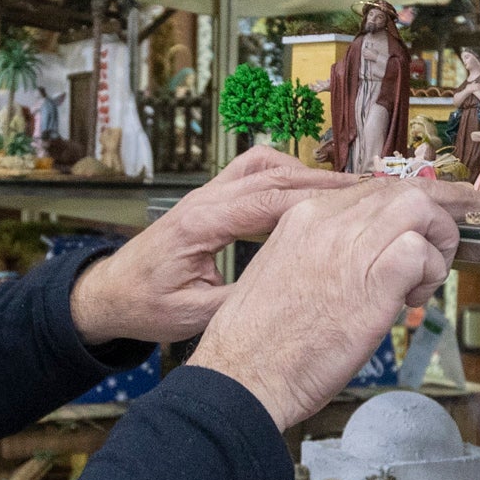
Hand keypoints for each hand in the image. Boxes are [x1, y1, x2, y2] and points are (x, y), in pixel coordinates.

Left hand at [66, 146, 361, 347]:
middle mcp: (206, 199)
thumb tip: (290, 290)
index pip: (268, 200)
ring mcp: (207, 194)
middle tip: (368, 190)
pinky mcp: (210, 199)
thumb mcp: (193, 314)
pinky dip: (285, 177)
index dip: (316, 199)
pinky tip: (309, 197)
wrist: (110, 292)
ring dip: (305, 173)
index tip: (356, 202)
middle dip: (323, 180)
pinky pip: (253, 174)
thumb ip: (239, 298)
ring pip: (265, 165)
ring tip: (347, 191)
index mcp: (202, 223)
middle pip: (273, 175)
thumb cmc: (144, 305)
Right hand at [192, 176, 479, 427]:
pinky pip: (420, 251)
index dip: (412, 202)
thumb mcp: (288, 276)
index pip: (373, 189)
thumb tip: (368, 260)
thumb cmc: (262, 343)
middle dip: (438, 214)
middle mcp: (326, 221)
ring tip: (423, 280)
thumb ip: (326, 257)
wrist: (243, 376)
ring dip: (437, 242)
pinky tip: (411, 299)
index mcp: (303, 217)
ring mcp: (348, 246)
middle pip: (402, 189)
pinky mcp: (371, 281)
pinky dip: (430, 272)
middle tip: (446, 247)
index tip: (435, 215)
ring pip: (419, 207)